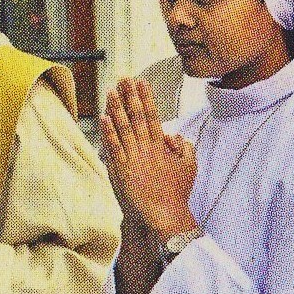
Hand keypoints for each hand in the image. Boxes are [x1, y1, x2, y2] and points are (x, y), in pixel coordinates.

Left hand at [100, 78, 197, 238]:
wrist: (163, 215)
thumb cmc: (176, 193)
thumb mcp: (189, 166)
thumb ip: (184, 147)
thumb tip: (174, 135)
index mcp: (161, 146)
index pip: (153, 116)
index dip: (147, 97)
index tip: (142, 82)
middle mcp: (146, 148)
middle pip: (137, 116)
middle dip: (130, 96)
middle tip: (124, 78)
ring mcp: (132, 158)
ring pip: (124, 128)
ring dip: (117, 108)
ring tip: (111, 91)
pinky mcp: (121, 170)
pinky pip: (114, 146)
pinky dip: (108, 132)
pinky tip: (104, 117)